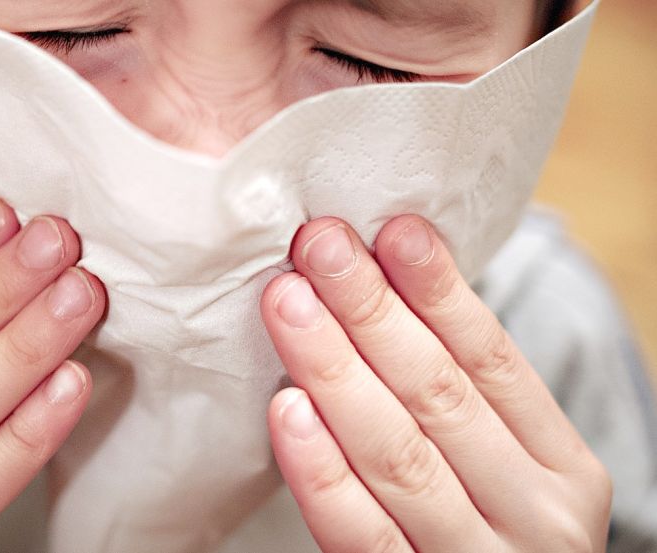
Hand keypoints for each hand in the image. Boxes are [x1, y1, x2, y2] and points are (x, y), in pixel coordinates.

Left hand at [261, 216, 611, 551]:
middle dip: (371, 311)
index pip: (495, 362)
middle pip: (439, 396)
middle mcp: (535, 517)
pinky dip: (320, 469)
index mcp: (563, 469)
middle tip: (318, 245)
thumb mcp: (505, 469)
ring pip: (397, 454)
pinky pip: (358, 532)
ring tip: (289, 302)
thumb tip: (386, 285)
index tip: (392, 228)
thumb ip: (459, 400)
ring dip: (336, 369)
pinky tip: (286, 409)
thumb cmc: (488, 531)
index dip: (440, 291)